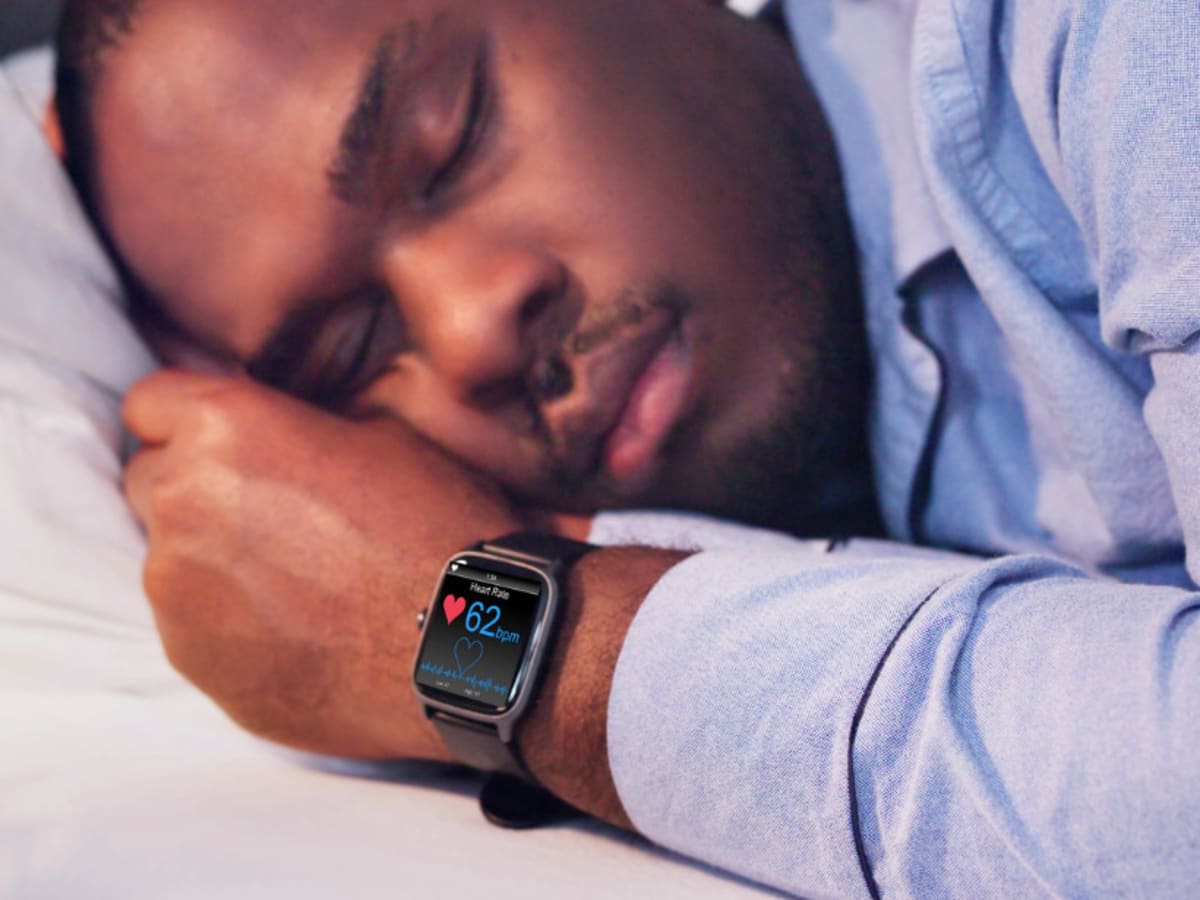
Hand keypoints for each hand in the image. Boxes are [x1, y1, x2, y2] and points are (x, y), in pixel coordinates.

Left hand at [122, 369, 521, 759]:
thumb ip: (300, 425)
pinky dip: (230, 623)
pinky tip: (301, 628)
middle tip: (271, 512)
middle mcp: (181, 504)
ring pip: (169, 559)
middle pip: (148, 479)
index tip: (227, 441)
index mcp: (224, 430)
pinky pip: (193, 625)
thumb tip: (282, 432)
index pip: (149, 402)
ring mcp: (178, 592)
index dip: (189, 417)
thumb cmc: (439, 529)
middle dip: (194, 487)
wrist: (467, 641)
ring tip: (298, 581)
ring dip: (212, 560)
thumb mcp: (385, 434)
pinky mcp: (194, 661)